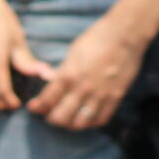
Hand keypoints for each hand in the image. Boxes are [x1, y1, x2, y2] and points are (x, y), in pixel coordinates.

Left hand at [24, 15, 147, 130]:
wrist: (125, 34)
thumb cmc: (96, 38)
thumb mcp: (73, 52)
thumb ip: (63, 71)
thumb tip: (53, 83)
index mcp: (69, 74)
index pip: (48, 99)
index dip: (37, 107)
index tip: (34, 107)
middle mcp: (83, 88)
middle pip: (61, 117)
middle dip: (51, 118)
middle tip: (49, 115)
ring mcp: (100, 95)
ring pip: (80, 123)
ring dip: (69, 124)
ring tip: (67, 119)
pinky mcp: (115, 97)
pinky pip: (100, 119)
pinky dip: (90, 123)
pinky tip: (86, 119)